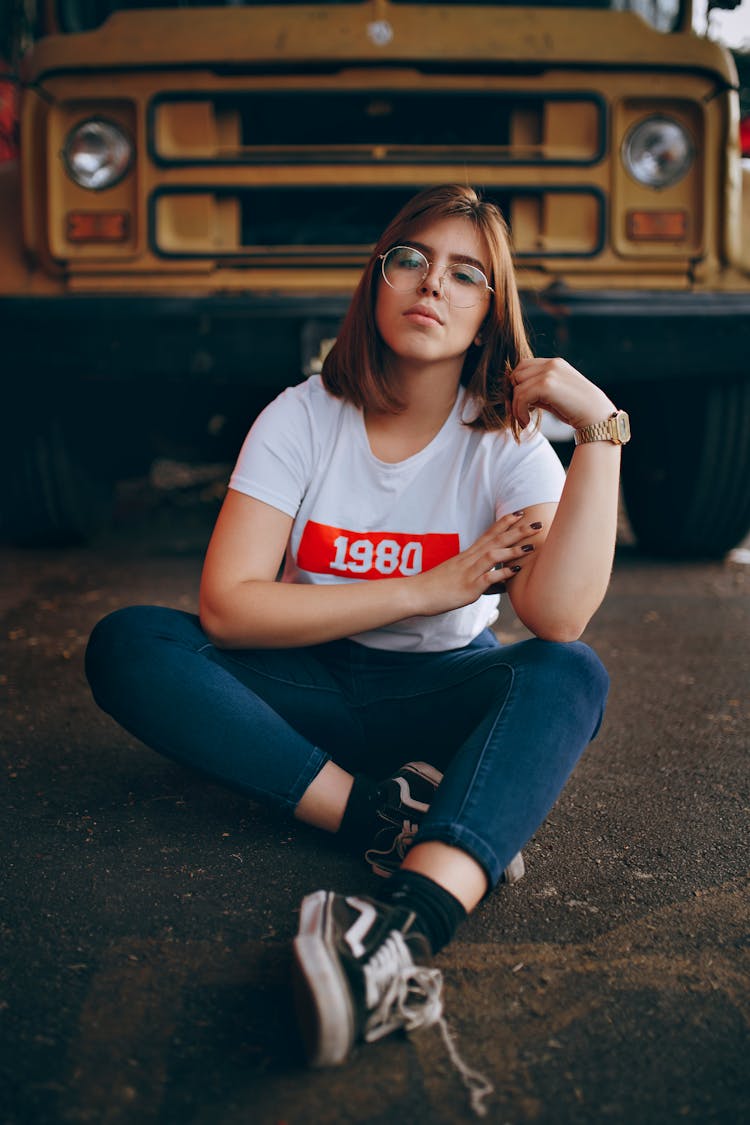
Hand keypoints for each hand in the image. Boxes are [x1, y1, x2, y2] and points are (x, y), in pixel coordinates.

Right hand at [411, 512, 544, 616]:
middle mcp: (470, 560)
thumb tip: (496, 580)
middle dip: (517, 530)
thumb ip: (477, 575)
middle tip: (536, 522)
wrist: (416, 593)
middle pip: (496, 540)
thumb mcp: (457, 575)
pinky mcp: (469, 588)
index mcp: (467, 555)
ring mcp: (469, 572)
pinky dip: (503, 573)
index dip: (505, 522)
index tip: (520, 513)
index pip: (489, 534)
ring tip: (531, 544)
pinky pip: (488, 578)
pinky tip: (516, 570)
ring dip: (513, 549)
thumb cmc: (436, 586)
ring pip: (493, 555)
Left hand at [509, 357, 614, 430]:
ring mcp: (549, 372)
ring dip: (516, 407)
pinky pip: (521, 397)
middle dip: (514, 395)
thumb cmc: (576, 410)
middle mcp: (551, 364)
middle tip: (520, 413)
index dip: (518, 385)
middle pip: (517, 374)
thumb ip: (537, 390)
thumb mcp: (555, 395)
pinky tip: (527, 422)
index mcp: (555, 363)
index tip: (521, 404)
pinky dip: (519, 412)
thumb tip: (514, 395)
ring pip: (517, 387)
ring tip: (524, 420)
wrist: (597, 417)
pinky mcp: (547, 385)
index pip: (523, 366)